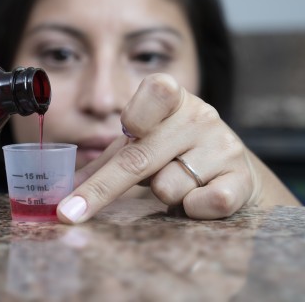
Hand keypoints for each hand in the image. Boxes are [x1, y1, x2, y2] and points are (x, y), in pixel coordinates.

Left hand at [57, 73, 260, 222]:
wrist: (235, 171)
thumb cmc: (174, 152)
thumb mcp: (140, 145)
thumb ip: (105, 161)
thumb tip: (64, 186)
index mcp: (171, 97)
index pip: (156, 91)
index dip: (137, 114)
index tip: (128, 131)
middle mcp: (200, 115)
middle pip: (141, 156)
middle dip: (102, 190)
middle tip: (70, 213)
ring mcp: (223, 145)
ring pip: (167, 187)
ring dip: (160, 195)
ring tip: (175, 185)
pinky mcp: (241, 179)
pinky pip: (204, 203)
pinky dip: (190, 210)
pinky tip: (195, 201)